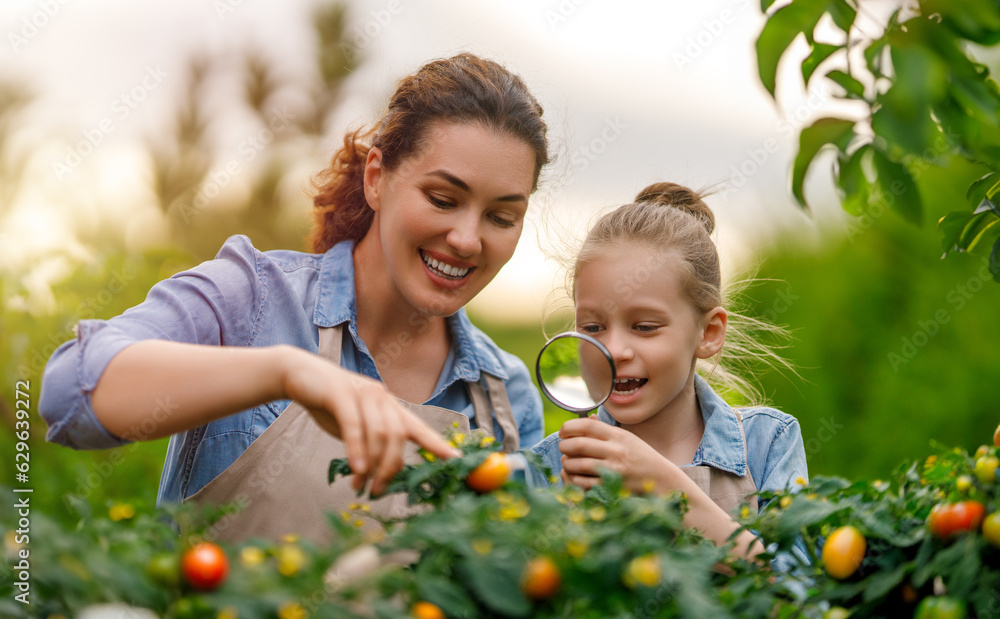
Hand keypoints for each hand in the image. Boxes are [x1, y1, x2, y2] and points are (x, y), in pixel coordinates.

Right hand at [279, 347, 459, 494]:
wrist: (300, 375)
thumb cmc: (331, 405)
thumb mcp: (357, 427)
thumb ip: (374, 443)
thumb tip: (390, 470)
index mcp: (389, 407)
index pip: (418, 427)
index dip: (436, 443)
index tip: (455, 458)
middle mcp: (382, 398)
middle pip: (399, 436)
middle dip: (391, 467)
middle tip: (379, 490)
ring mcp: (363, 393)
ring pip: (379, 434)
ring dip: (372, 465)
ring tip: (360, 485)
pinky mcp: (341, 393)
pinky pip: (354, 426)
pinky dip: (357, 450)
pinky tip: (356, 469)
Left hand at [558, 416, 675, 493]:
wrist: (662, 479)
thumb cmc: (641, 456)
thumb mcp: (626, 438)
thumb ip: (605, 430)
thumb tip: (586, 420)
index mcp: (618, 435)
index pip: (587, 426)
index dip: (569, 427)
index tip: (563, 431)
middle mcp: (616, 450)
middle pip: (579, 444)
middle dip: (564, 446)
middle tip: (563, 447)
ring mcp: (614, 469)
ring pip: (578, 464)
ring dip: (567, 462)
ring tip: (567, 461)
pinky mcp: (612, 486)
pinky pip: (584, 482)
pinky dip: (575, 478)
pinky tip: (575, 475)